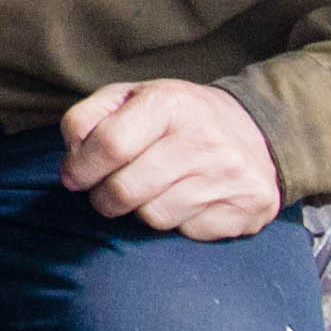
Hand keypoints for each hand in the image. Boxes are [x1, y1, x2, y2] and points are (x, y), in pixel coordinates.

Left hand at [58, 80, 281, 239]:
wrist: (260, 129)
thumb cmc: (178, 117)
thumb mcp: (131, 98)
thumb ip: (88, 119)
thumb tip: (71, 166)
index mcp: (170, 103)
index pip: (108, 145)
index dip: (81, 168)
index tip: (76, 176)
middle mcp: (202, 138)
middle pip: (123, 190)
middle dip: (103, 198)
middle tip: (108, 191)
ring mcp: (228, 176)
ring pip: (152, 217)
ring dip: (141, 210)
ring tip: (153, 190)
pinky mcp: (245, 208)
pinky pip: (185, 232)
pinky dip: (177, 221)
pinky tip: (188, 199)